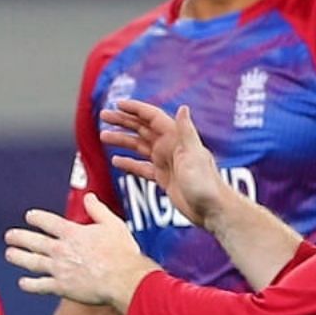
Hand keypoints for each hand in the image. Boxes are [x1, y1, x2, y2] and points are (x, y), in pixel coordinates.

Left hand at [4, 193, 159, 314]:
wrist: (123, 279)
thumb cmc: (122, 253)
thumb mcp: (112, 224)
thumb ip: (98, 210)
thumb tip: (90, 197)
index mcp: (72, 233)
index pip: (47, 221)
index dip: (36, 217)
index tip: (29, 216)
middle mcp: (61, 249)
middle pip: (33, 241)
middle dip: (19, 237)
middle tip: (9, 236)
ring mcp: (59, 269)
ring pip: (31, 262)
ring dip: (18, 257)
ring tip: (9, 254)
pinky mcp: (61, 287)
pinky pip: (40, 285)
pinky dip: (29, 284)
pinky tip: (23, 283)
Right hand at [100, 101, 225, 228]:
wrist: (212, 210)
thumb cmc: (206, 183)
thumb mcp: (194, 156)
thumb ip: (186, 132)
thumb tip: (183, 107)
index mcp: (176, 138)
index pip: (152, 117)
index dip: (135, 109)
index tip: (117, 104)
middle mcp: (170, 147)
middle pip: (141, 129)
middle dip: (122, 121)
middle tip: (103, 116)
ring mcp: (166, 162)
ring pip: (139, 146)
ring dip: (122, 140)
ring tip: (103, 136)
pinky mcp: (163, 178)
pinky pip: (141, 167)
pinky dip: (128, 163)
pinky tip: (115, 161)